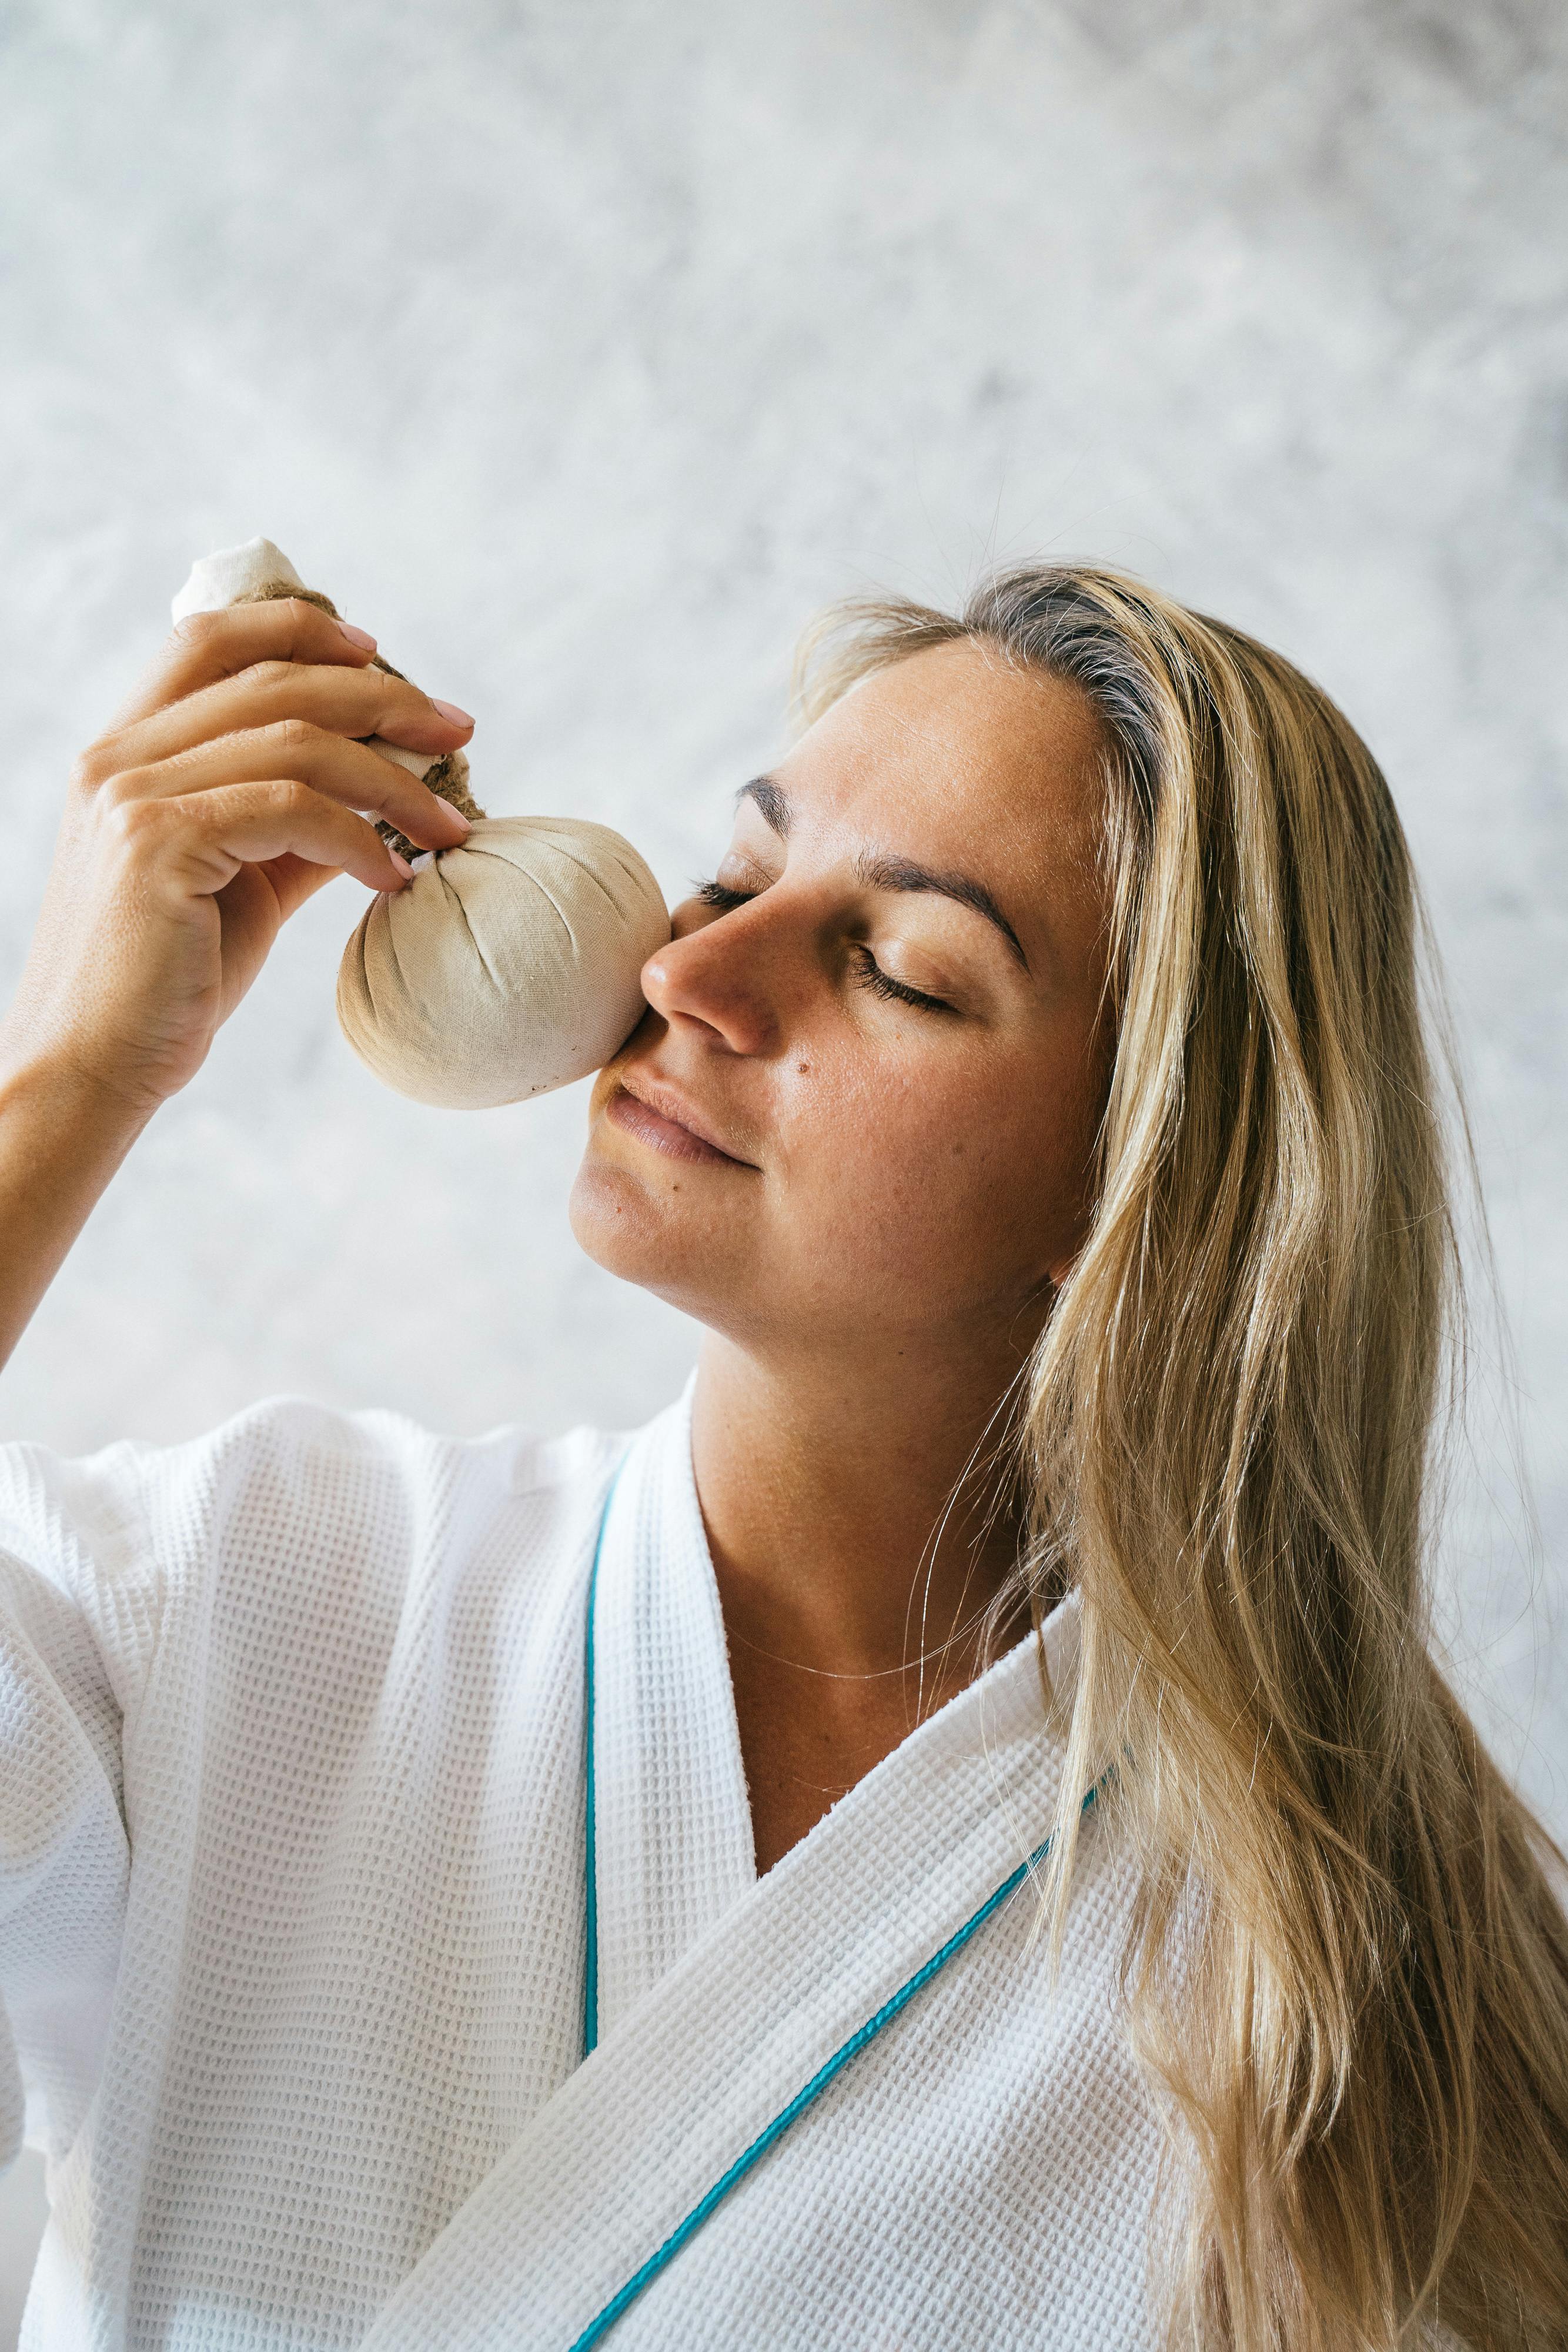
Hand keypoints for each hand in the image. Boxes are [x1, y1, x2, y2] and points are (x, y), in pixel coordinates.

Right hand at [0, 597, 474, 1119]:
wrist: (94, 1064)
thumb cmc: (169, 982)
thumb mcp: (243, 883)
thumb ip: (295, 825)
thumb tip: (385, 791)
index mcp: (125, 750)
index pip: (212, 639)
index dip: (301, 629)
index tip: (381, 656)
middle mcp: (119, 757)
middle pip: (273, 681)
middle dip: (382, 698)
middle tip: (457, 729)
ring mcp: (132, 795)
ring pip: (295, 743)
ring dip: (392, 779)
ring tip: (447, 824)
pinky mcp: (157, 844)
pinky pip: (290, 809)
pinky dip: (360, 836)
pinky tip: (395, 876)